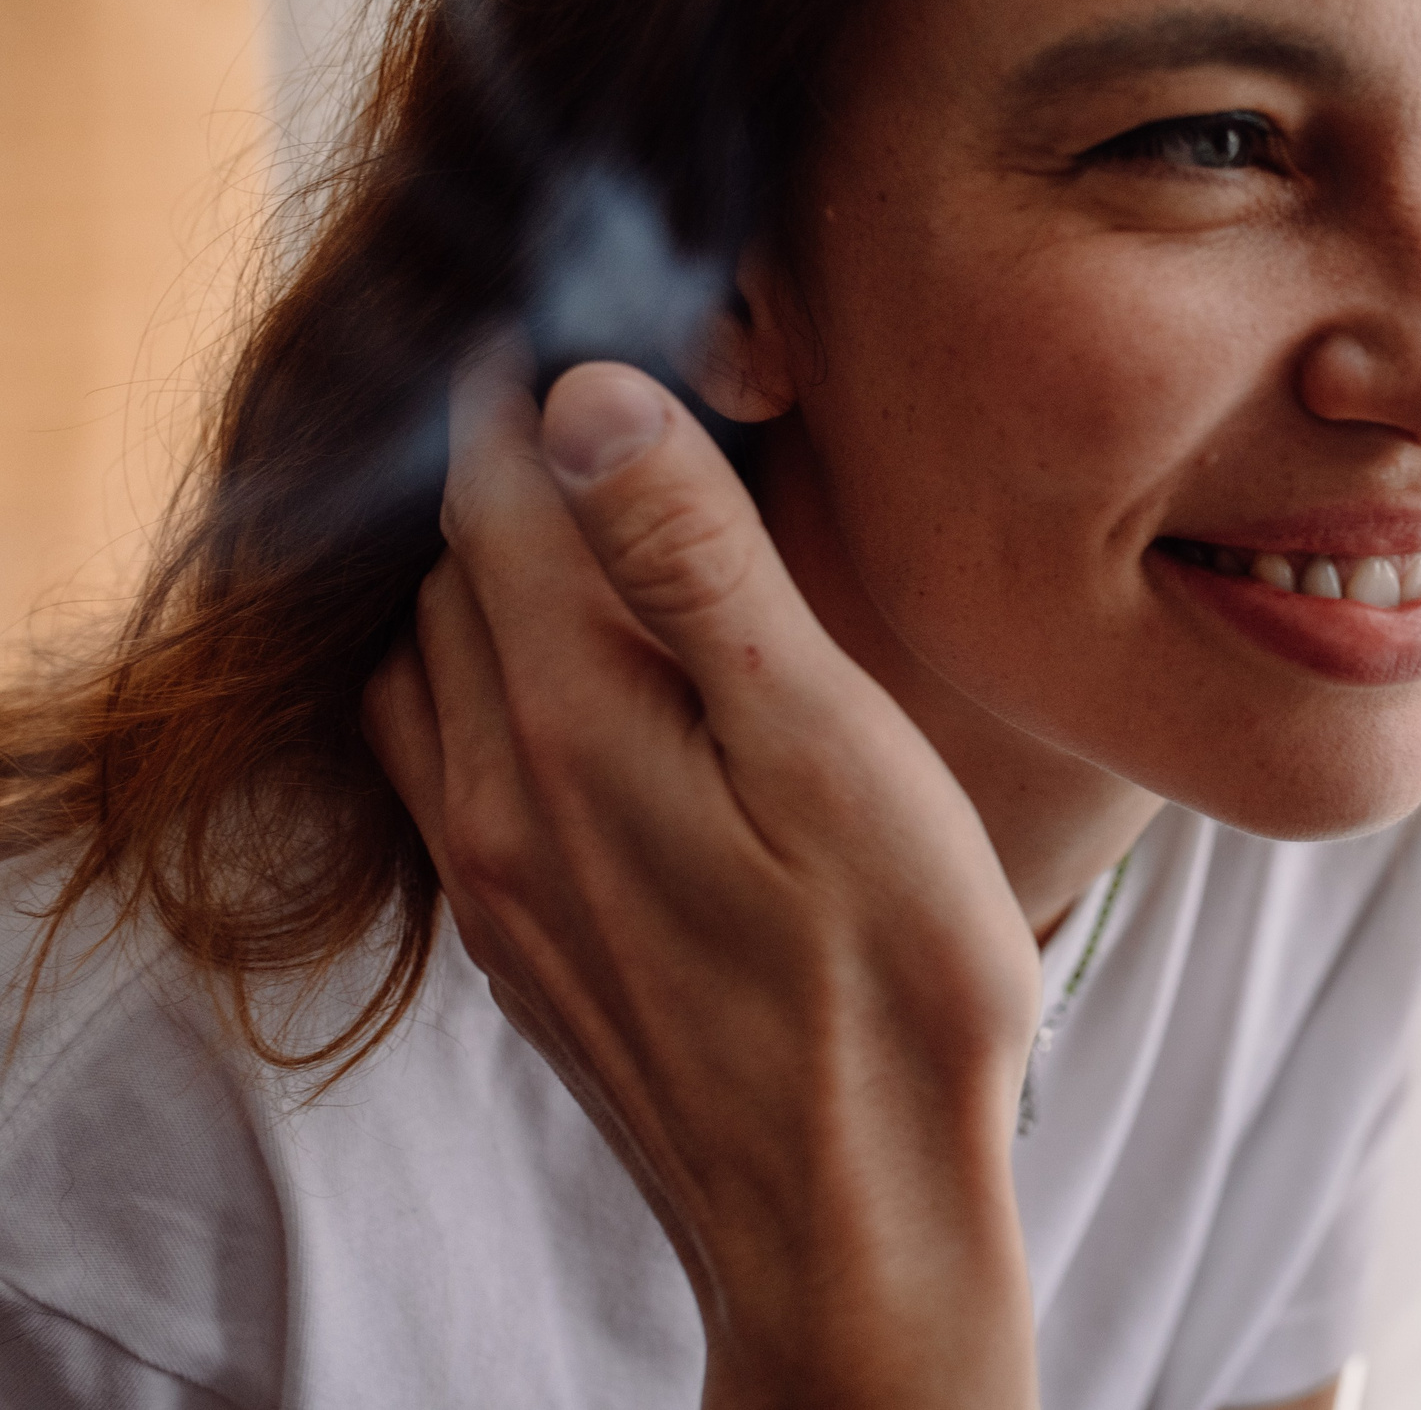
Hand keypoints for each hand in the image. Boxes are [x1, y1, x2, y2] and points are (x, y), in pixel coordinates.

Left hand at [363, 345, 1041, 1409]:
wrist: (853, 1218)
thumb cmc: (888, 980)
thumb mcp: (828, 751)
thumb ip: (700, 572)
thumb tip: (590, 399)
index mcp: (575, 723)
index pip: (496, 495)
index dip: (517, 385)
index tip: (555, 307)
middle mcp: (499, 794)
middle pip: (451, 573)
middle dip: (498, 466)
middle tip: (582, 394)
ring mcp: (498, 879)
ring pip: (425, 670)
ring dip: (473, 574)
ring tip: (561, 522)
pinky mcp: (522, 943)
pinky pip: (440, 767)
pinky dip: (469, 680)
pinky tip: (546, 690)